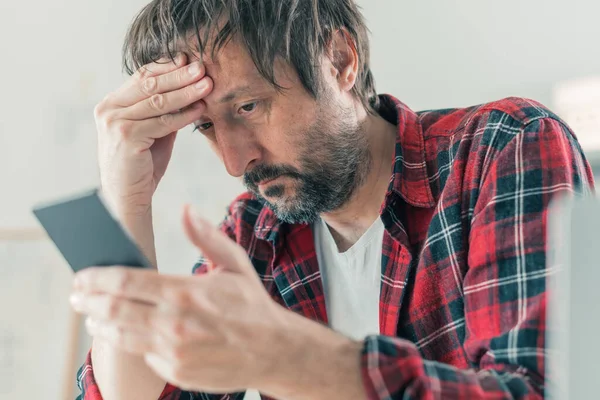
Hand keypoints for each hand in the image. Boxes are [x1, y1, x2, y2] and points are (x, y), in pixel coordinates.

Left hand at [70, 205, 289, 392]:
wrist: (273, 351)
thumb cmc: (251, 304)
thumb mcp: (234, 264)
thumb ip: (206, 236)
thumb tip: (185, 210)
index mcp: (185, 292)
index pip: (124, 282)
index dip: (95, 278)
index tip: (81, 275)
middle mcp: (174, 324)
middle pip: (113, 310)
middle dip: (86, 300)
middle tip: (76, 295)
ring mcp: (173, 352)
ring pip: (120, 336)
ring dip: (99, 323)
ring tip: (92, 315)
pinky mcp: (175, 372)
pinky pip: (142, 355)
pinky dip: (128, 341)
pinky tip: (124, 332)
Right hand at [95, 55, 212, 215]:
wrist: (127, 196)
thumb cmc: (142, 164)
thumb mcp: (152, 130)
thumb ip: (164, 110)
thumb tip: (189, 86)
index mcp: (111, 103)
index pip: (141, 76)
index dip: (166, 66)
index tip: (188, 60)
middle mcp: (109, 109)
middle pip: (150, 84)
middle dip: (179, 74)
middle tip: (202, 67)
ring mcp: (116, 122)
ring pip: (158, 101)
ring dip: (186, 92)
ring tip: (207, 84)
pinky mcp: (127, 137)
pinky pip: (162, 122)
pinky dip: (184, 115)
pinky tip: (200, 109)